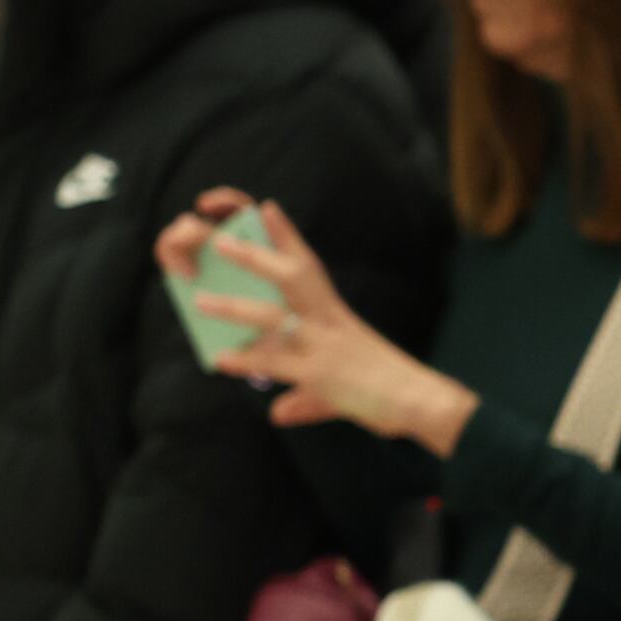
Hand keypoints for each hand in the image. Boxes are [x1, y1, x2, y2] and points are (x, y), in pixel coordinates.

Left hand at [155, 190, 477, 453]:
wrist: (420, 399)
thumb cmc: (389, 387)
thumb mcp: (341, 385)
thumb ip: (305, 398)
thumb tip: (278, 414)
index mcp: (336, 315)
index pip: (309, 267)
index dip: (287, 236)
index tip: (265, 207)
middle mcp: (329, 322)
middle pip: (291, 278)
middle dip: (256, 258)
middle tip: (222, 241)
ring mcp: (325, 347)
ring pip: (274, 319)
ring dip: (235, 309)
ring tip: (201, 301)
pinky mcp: (322, 375)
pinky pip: (278, 365)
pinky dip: (248, 362)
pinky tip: (222, 359)